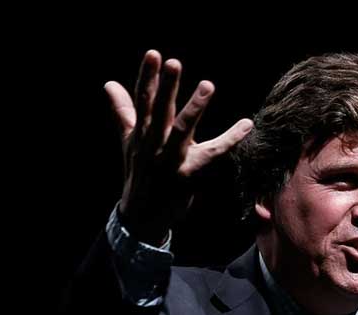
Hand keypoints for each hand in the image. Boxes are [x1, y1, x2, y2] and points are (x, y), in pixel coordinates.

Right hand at [104, 50, 253, 243]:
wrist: (143, 217)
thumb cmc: (139, 173)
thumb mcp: (129, 142)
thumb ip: (123, 111)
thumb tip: (109, 83)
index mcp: (141, 133)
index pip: (143, 100)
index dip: (147, 76)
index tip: (153, 54)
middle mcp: (154, 145)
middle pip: (160, 111)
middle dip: (167, 87)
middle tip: (174, 62)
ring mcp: (170, 161)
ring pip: (183, 130)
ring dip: (195, 107)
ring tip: (208, 85)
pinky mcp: (188, 176)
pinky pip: (213, 154)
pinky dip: (231, 138)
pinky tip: (247, 124)